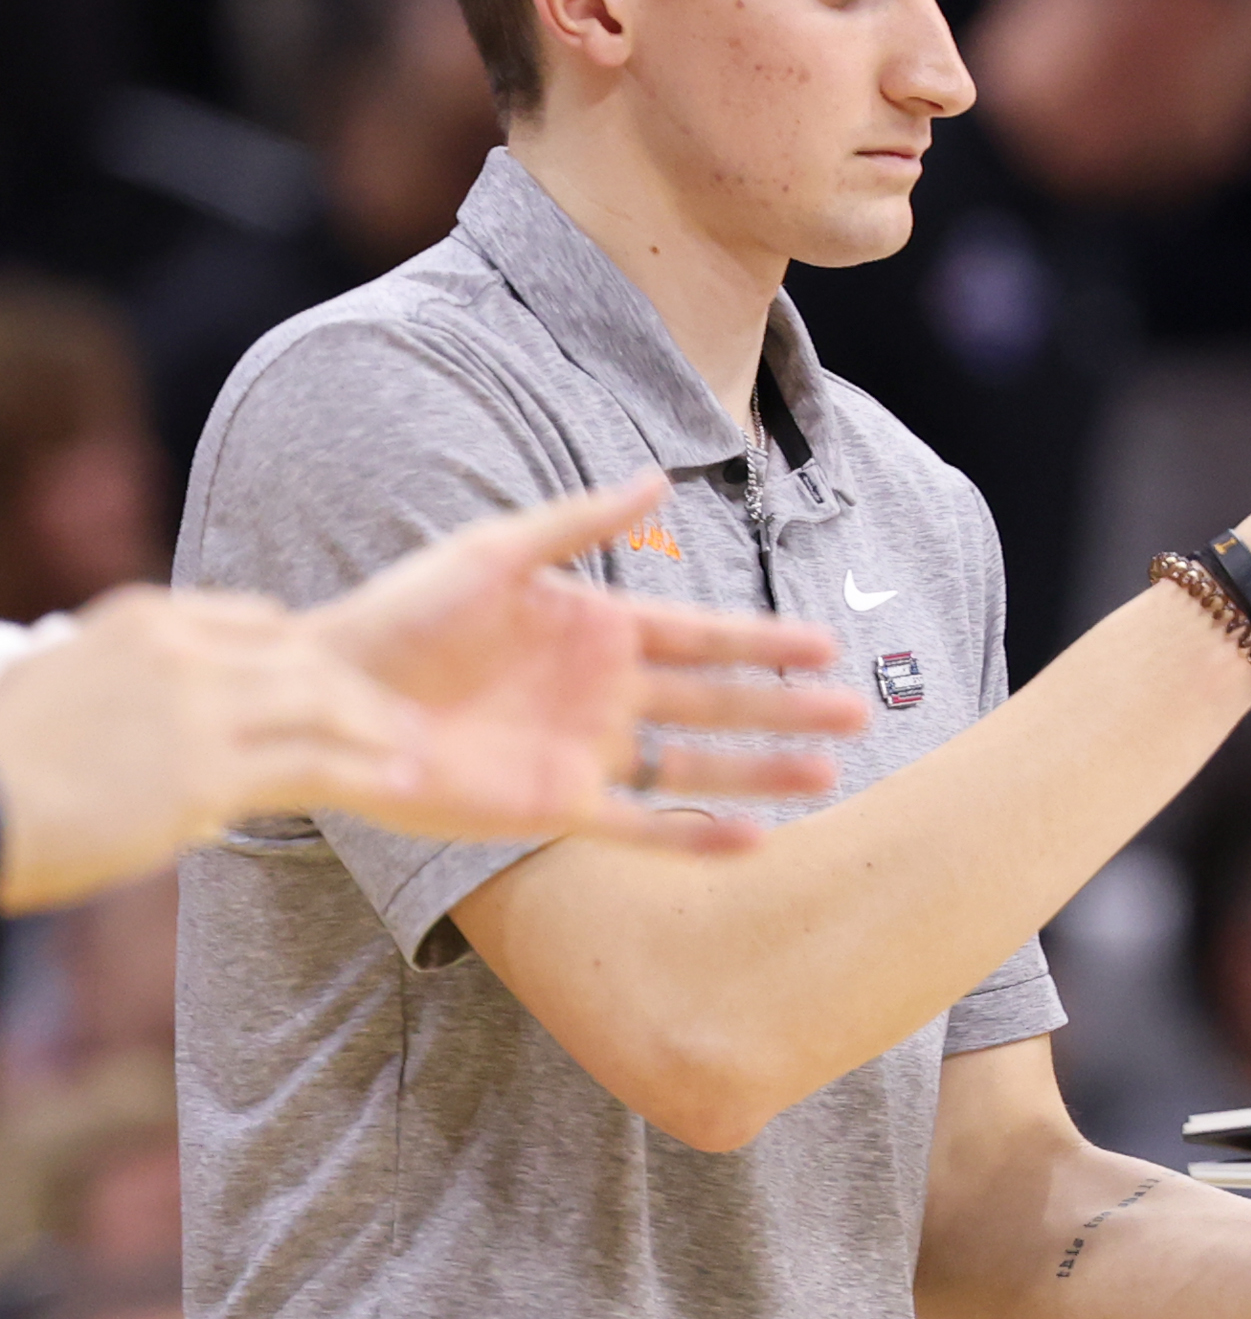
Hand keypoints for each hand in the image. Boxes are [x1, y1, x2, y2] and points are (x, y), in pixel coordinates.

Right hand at [0, 587, 419, 908]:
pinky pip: (314, 764)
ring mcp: (195, 705)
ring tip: (416, 752)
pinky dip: (365, 771)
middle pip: (301, 658)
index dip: (305, 658)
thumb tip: (194, 771)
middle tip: (405, 720)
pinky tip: (399, 784)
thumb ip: (139, 704)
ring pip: (321, 704)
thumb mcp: (72, 699)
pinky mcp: (205, 770)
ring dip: (377, 729)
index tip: (338, 687)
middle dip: (358, 692)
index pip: (257, 621)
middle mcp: (176, 649)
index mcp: (142, 618)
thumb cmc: (6, 770)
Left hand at [308, 474, 861, 850]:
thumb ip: (579, 523)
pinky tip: (752, 839)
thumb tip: (659, 479)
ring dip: (760, 770)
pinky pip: (639, 825)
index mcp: (593, 628)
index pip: (701, 635)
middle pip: (716, 701)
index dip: (763, 642)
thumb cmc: (399, 616)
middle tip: (854, 715)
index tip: (824, 646)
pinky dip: (695, 836)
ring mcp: (581, 752)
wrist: (327, 696)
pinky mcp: (551, 806)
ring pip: (693, 764)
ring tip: (828, 774)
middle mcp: (599, 693)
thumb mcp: (491, 553)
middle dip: (785, 709)